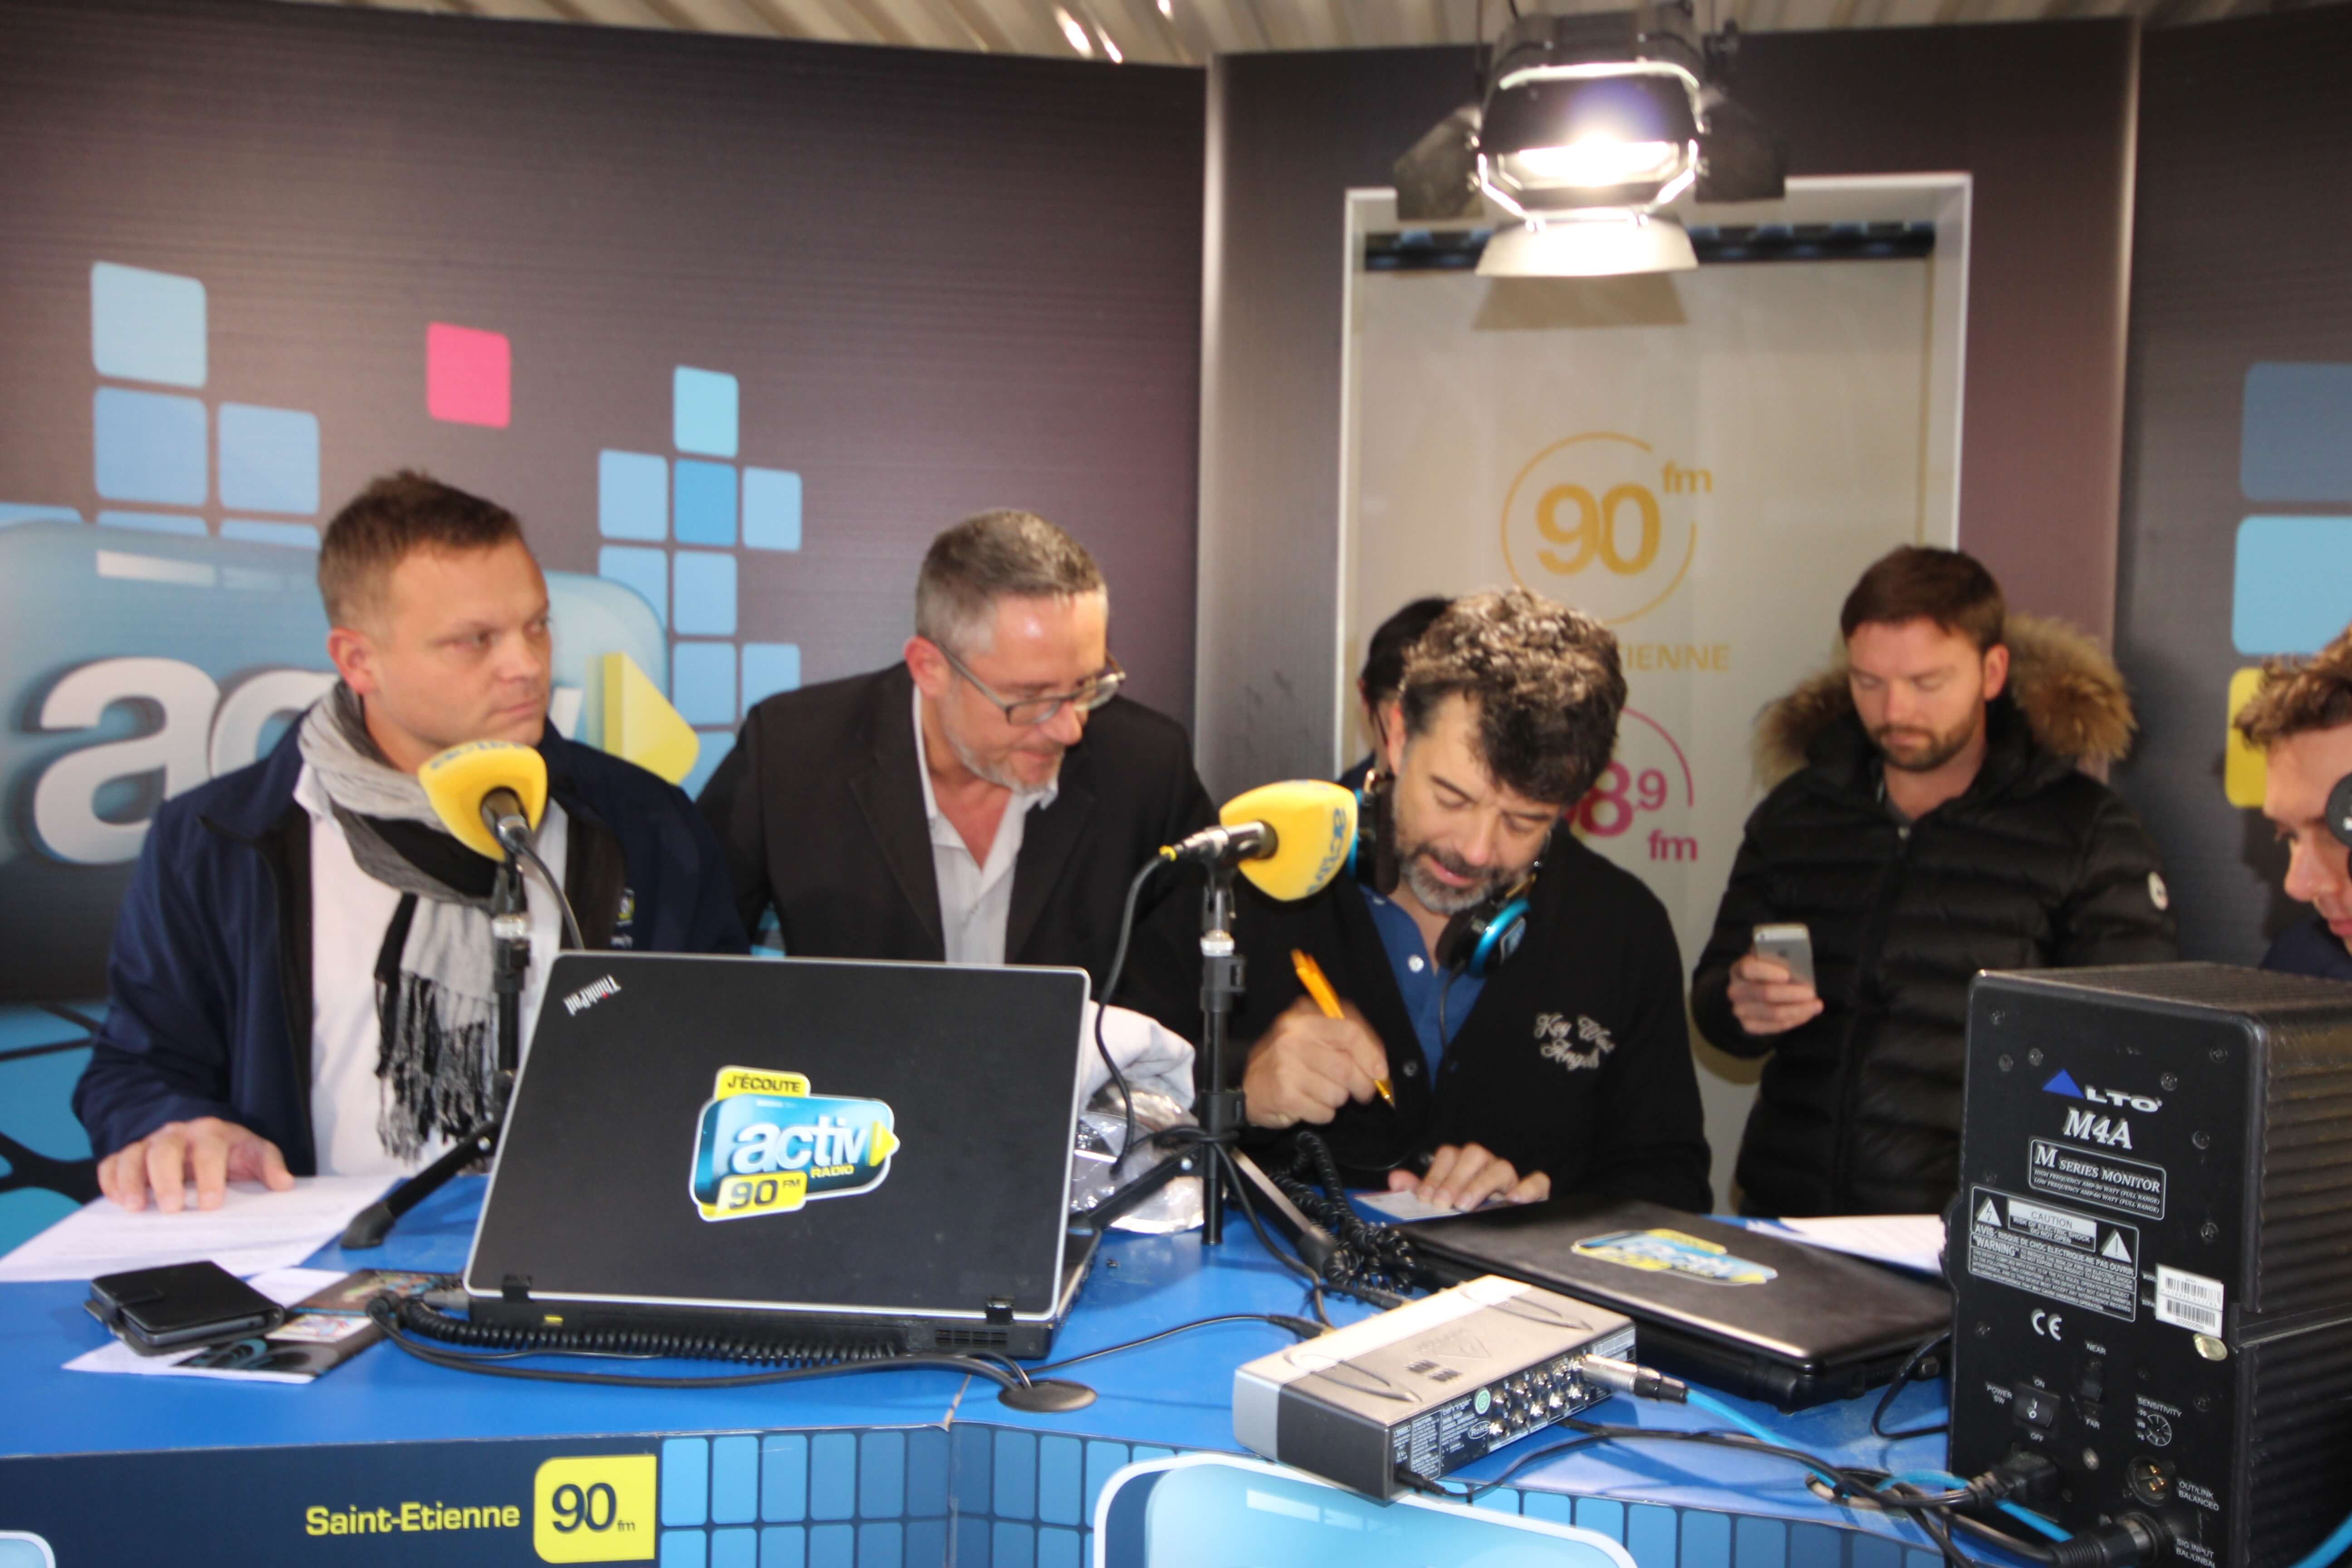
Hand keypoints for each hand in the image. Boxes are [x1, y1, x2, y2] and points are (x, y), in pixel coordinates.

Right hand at [96, 1117, 293, 1212]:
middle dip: (166, 1179)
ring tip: (134, 1206)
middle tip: (172, 1207)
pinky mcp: (128, 1154)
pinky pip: (111, 1163)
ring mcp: (148, 1143)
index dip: (210, 1177)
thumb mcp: (253, 1152)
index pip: (209, 1151)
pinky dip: (110, 1180)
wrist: (199, 1134)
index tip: (211, 1204)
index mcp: (211, 1133)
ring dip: (131, 1180)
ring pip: (133, 1155)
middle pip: (165, 1150)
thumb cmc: (228, 1149)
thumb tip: (284, 1184)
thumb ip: (268, 1165)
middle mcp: (176, 1134)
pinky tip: (114, 1199)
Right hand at [1243, 995, 1390, 1129]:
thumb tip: (1378, 1062)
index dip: (1371, 1053)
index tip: (1380, 1071)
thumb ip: (1344, 1038)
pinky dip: (1324, 1113)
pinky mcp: (1284, 1095)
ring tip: (1323, 1093)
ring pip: (1338, 1093)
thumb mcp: (1311, 1036)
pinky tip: (1310, 1105)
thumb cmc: (1289, 1061)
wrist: (1248, 1087)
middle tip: (1362, 1092)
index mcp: (1304, 1017)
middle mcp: (1292, 1038)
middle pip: (1347, 1066)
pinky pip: (1324, 1112)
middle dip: (1362, 1085)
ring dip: (1338, 1100)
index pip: (1350, 1031)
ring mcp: (1286, 1067)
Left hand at [1391, 1143, 1548, 1209]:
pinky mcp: (1535, 1193)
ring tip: (1466, 1204)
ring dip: (1482, 1184)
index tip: (1424, 1198)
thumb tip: (1396, 1181)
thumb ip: (1417, 1191)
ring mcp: (1511, 1180)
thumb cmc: (1467, 1215)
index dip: (1435, 1174)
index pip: (1449, 1155)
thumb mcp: (1439, 1203)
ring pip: (1501, 1167)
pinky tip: (1513, 1201)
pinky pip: (1537, 1182)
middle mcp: (1486, 1168)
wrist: (1502, 1240)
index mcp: (1464, 1167)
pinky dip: (1528, 1188)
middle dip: (1454, 1178)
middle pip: (1474, 1155)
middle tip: (1442, 1203)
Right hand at [1726, 953, 1822, 1035]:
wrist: (1753, 991)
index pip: (1749, 968)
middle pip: (1764, 993)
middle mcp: (1736, 990)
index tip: (1787, 975)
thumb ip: (1779, 959)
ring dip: (1798, 1010)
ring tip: (1815, 1005)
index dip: (1767, 972)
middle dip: (1791, 994)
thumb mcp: (1770, 960)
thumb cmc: (1768, 972)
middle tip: (1811, 992)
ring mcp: (1740, 1010)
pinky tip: (1806, 1013)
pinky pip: (1776, 1026)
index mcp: (1739, 969)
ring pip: (1773, 1013)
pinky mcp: (1749, 1025)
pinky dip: (1795, 1020)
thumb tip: (1796, 966)